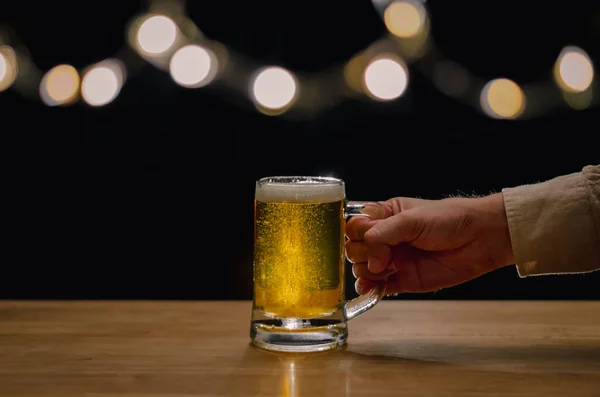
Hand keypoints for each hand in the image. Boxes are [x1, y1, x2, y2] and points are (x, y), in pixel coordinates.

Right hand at [345, 193, 513, 294]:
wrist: (480, 239)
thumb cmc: (449, 219)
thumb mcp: (412, 219)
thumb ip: (384, 233)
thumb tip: (369, 256)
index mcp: (385, 216)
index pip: (355, 226)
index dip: (358, 234)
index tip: (371, 239)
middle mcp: (386, 238)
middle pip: (354, 249)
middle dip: (364, 255)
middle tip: (385, 256)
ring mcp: (392, 260)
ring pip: (362, 269)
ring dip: (367, 272)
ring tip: (386, 269)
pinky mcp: (403, 280)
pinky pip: (378, 288)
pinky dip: (371, 290)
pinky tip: (371, 289)